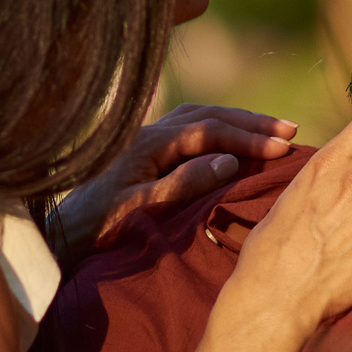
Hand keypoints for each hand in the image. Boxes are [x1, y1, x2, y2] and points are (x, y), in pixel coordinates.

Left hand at [46, 103, 297, 262]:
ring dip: (237, 121)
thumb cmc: (97, 229)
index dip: (247, 138)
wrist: (60, 236)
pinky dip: (219, 128)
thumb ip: (182, 184)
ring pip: (200, 117)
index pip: (208, 131)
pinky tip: (235, 138)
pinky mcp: (146, 151)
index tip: (281, 148)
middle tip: (291, 131)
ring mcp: (146, 140)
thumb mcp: (140, 210)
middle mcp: (147, 133)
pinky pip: (190, 128)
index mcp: (147, 144)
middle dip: (251, 122)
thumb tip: (228, 160)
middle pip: (208, 115)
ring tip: (272, 131)